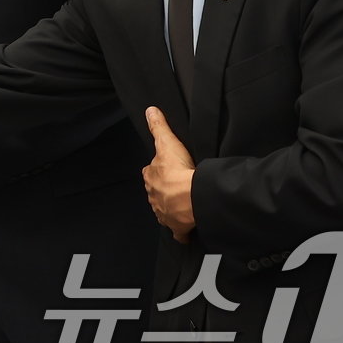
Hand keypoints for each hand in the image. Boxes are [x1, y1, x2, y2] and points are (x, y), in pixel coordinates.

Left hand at [143, 107, 196, 243]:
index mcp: (150, 177)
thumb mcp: (167, 142)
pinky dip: (181, 231)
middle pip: (158, 192)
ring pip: (165, 210)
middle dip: (165, 191)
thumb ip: (158, 127)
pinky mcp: (177, 227)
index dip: (158, 171)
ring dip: (172, 208)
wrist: (191, 197)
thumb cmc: (179, 170)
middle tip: (177, 187)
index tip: (166, 170)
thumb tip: (150, 111)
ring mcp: (164, 213)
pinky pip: (178, 231)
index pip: (151, 172)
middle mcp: (154, 196)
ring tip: (183, 205)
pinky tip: (186, 230)